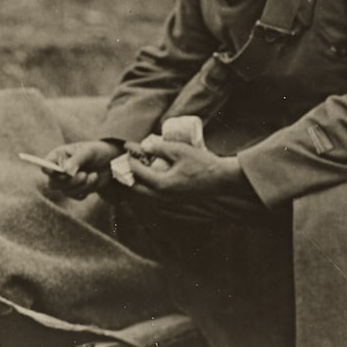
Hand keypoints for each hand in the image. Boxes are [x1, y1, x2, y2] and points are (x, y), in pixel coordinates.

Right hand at [44, 140, 119, 199]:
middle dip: (70, 182)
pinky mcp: (75, 190)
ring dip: (82, 185)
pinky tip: (94, 180)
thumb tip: (66, 172)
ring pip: (66, 191)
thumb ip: (76, 160)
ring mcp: (66, 181)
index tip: (65, 172)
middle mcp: (59, 169)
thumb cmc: (97, 151)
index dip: (51, 172)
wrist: (111, 162)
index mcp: (58, 156)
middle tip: (84, 175)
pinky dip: (86, 190)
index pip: (45, 166)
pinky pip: (76, 196)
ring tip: (94, 175)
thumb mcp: (88, 152)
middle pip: (53, 183)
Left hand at [126, 137, 245, 199]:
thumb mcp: (180, 150)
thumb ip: (160, 148)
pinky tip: (151, 177)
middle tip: (125, 163)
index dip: (130, 160)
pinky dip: (148, 188)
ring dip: (138, 183)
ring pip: (145, 195)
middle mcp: (163, 196)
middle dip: (129, 176)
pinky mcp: (176, 201)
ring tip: (135, 169)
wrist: (222, 179)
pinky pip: (155, 196)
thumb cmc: (202, 163)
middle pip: (137, 189)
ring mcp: (170, 201)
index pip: (138, 173)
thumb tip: (143, 146)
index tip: (127, 149)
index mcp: (162, 184)